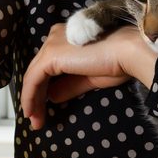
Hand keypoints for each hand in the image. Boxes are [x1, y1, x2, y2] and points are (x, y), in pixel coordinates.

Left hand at [21, 22, 157, 129]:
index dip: (44, 88)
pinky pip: (33, 79)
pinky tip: (32, 112)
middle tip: (38, 119)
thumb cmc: (118, 61)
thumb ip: (70, 85)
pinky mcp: (51, 55)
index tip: (45, 109)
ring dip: (32, 100)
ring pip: (34, 75)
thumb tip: (52, 97)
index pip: (49, 65)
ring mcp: (52, 44)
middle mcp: (56, 36)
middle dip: (36, 96)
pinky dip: (30, 97)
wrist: (128, 51)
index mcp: (67, 36)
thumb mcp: (90, 77)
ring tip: (36, 121)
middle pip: (39, 70)